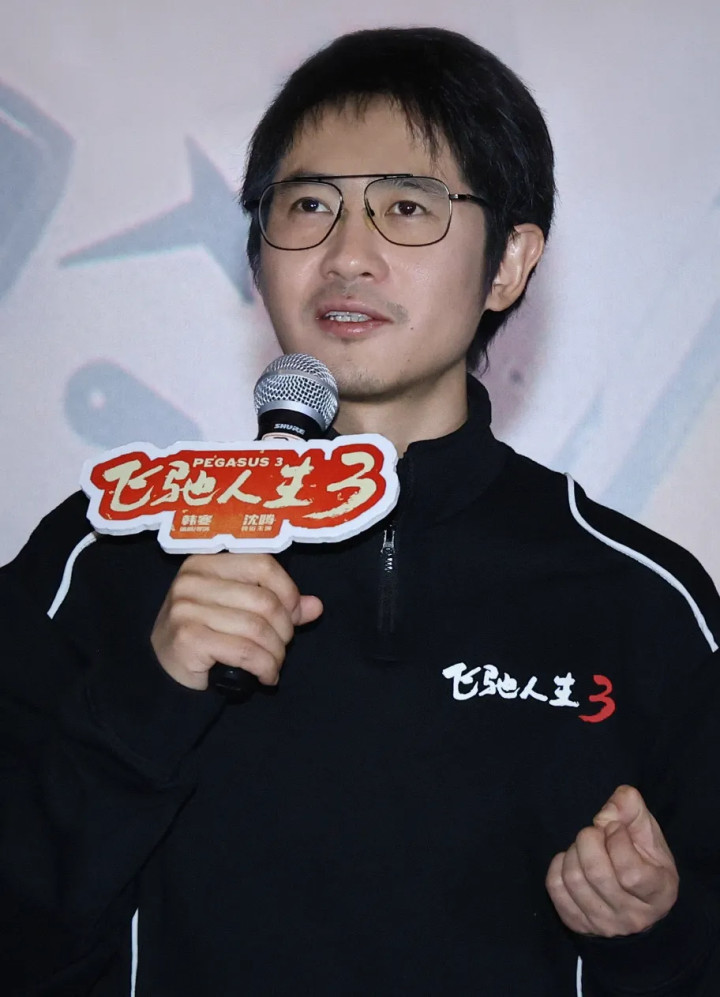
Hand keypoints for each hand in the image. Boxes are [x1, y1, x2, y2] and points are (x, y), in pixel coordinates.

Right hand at [151, 553, 322, 689]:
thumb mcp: (239, 611)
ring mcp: (186, 608)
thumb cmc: (205, 634)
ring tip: (274, 665)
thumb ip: (277, 605)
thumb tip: (316, 606)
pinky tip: (265, 676)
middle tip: (282, 648)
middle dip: (283, 630)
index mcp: (206, 562)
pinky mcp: (188, 638)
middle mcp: (192, 580)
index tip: (294, 614)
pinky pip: (245, 651)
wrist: (163, 671)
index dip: (288, 591)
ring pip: (257, 628)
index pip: (262, 564)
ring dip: (275, 654)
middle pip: (263, 600)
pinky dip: (264, 667)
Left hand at [545, 785, 678, 936]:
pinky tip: (573, 860)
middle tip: (596, 833)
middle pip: (596, 873)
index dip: (617, 840)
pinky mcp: (579, 923)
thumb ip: (631, 808)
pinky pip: (555, 888)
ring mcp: (604, 924)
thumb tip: (606, 813)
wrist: (634, 896)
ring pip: (574, 878)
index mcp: (659, 893)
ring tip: (586, 848)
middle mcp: (633, 916)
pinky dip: (558, 865)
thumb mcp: (648, 831)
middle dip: (589, 839)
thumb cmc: (644, 859)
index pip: (630, 872)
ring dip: (574, 851)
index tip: (616, 827)